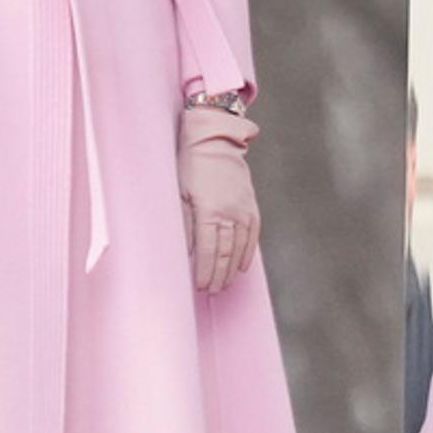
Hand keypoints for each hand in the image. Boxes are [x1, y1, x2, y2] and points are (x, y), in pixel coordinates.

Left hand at [178, 107, 261, 294]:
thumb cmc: (190, 166)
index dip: (205, 271)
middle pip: (226, 253)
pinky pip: (253, 234)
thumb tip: (187, 251)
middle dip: (218, 275)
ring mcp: (243, 209)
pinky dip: (248, 252)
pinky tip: (241, 266)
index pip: (208, 250)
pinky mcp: (251, 205)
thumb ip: (185, 223)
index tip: (200, 286)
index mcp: (209, 210)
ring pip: (240, 247)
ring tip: (225, 285)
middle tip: (213, 292)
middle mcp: (230, 212)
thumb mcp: (180, 193)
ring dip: (231, 269)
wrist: (215, 140)